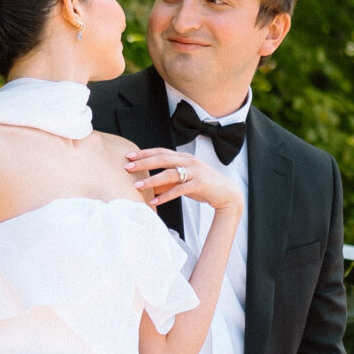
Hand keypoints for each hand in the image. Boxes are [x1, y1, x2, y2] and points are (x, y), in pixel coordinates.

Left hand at [125, 147, 243, 214]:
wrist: (226, 193)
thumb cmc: (202, 186)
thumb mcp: (182, 181)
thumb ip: (166, 182)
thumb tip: (146, 186)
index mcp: (183, 157)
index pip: (160, 152)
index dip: (144, 153)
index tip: (128, 156)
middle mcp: (188, 161)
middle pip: (162, 159)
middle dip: (143, 163)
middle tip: (127, 167)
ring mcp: (195, 171)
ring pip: (170, 174)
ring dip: (151, 180)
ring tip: (137, 186)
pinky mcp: (200, 183)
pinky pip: (179, 189)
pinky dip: (165, 196)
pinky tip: (153, 201)